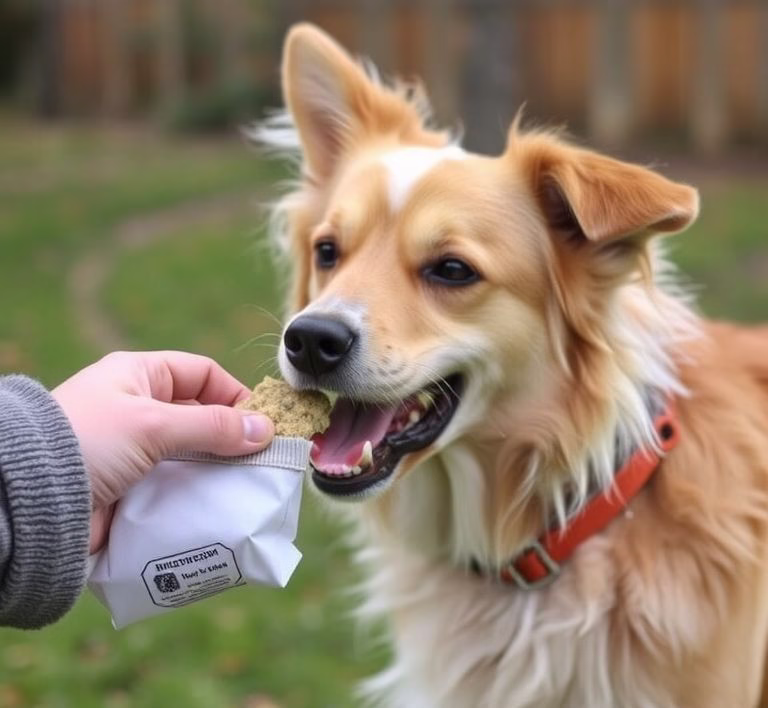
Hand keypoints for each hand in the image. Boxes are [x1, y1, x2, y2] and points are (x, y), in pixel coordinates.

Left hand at [52, 351, 273, 552]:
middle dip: (232, 439)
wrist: (27, 500)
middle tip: (263, 462)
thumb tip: (265, 430)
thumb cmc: (87, 441)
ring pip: (193, 455)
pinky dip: (198, 495)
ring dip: (217, 471)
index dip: (235, 395)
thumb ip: (212, 426)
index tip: (263, 424)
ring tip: (247, 489)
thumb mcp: (153, 423)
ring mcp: (135, 450)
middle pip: (202, 418)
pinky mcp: (132, 487)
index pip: (202, 375)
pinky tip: (219, 507)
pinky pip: (177, 486)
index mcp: (140, 377)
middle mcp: (139, 409)